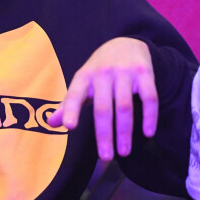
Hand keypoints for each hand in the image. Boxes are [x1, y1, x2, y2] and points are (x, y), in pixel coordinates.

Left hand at [47, 37, 157, 159]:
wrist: (125, 42)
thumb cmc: (99, 69)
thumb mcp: (82, 82)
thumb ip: (68, 104)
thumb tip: (50, 123)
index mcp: (84, 76)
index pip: (75, 94)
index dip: (71, 110)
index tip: (70, 127)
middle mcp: (103, 73)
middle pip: (103, 108)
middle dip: (104, 134)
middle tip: (105, 157)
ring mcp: (125, 72)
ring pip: (125, 106)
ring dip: (125, 131)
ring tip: (124, 152)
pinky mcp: (144, 72)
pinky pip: (149, 97)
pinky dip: (149, 116)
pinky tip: (148, 133)